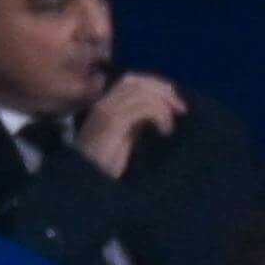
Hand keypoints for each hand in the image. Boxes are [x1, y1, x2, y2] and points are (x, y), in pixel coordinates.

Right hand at [71, 72, 186, 179]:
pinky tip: (164, 132)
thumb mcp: (124, 137)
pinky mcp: (112, 121)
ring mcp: (106, 110)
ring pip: (143, 91)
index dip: (157, 86)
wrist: (84, 183)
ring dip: (164, 105)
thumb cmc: (103, 165)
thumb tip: (159, 109)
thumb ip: (136, 121)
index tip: (174, 104)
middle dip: (165, 92)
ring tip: (169, 126)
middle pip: (139, 82)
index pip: (133, 80)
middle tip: (180, 110)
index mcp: (105, 105)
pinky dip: (160, 116)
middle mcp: (104, 103)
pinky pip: (143, 107)